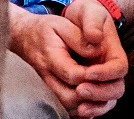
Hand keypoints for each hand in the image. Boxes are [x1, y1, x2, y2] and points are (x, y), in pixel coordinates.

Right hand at [7, 3, 127, 118]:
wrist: (27, 38)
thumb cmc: (47, 30)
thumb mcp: (62, 24)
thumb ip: (79, 37)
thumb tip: (96, 50)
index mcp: (51, 59)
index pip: (73, 75)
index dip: (90, 76)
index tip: (101, 69)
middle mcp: (49, 78)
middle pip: (71, 98)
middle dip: (92, 95)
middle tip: (106, 84)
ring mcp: (51, 88)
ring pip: (70, 107)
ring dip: (90, 105)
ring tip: (105, 91)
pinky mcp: (54, 93)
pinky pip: (68, 109)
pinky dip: (83, 109)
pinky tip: (96, 100)